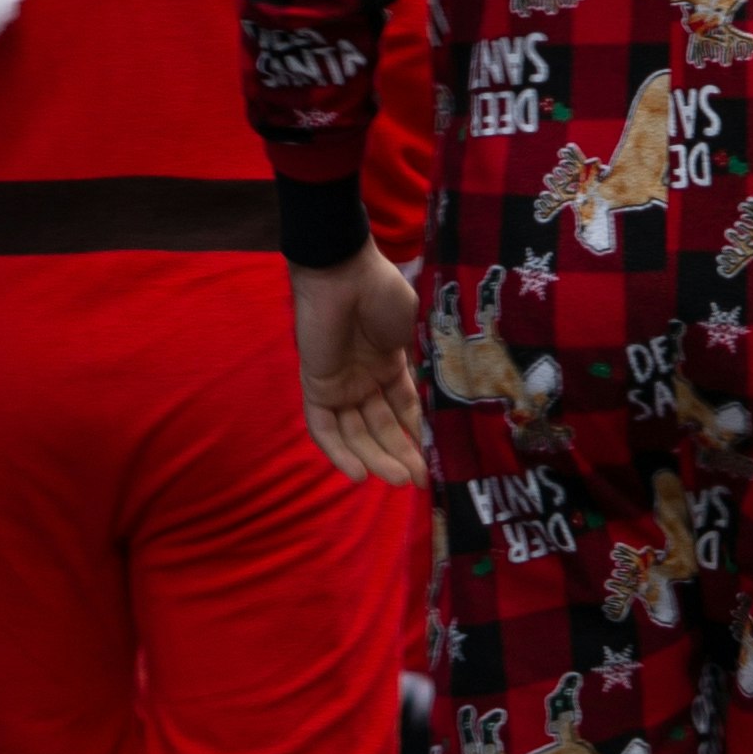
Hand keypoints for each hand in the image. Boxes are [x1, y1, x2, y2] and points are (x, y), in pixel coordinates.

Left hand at [293, 250, 425, 485]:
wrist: (345, 272)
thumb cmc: (382, 292)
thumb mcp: (410, 332)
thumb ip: (416, 364)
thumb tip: (436, 397)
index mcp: (388, 365)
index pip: (404, 410)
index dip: (418, 436)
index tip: (436, 463)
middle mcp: (363, 380)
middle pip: (381, 427)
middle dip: (400, 455)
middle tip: (418, 481)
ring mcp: (340, 384)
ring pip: (355, 433)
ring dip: (375, 458)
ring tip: (397, 481)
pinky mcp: (316, 386)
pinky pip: (323, 427)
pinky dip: (338, 452)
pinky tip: (358, 473)